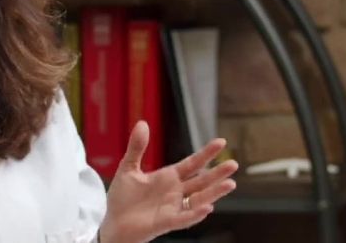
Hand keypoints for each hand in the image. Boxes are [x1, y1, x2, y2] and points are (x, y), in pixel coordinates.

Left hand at [99, 121, 237, 242]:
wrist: (112, 222)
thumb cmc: (123, 197)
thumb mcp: (128, 168)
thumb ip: (137, 147)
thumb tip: (142, 123)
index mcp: (168, 177)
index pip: (192, 163)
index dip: (206, 153)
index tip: (221, 142)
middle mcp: (175, 192)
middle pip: (201, 181)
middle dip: (217, 173)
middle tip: (233, 163)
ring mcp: (172, 207)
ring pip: (199, 199)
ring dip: (214, 193)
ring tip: (230, 184)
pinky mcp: (165, 222)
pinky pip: (184, 218)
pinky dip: (195, 213)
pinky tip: (207, 207)